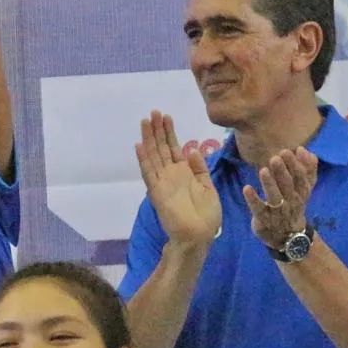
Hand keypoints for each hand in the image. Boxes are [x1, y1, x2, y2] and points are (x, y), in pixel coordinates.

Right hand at [135, 112, 221, 248]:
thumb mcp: (208, 187)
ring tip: (146, 121)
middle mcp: (171, 174)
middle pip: (162, 148)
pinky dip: (143, 159)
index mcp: (184, 173)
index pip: (174, 148)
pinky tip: (139, 145)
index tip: (166, 117)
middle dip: (158, 130)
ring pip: (154, 155)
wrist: (199, 236)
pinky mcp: (157, 191)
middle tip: (154, 112)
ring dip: (149, 138)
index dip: (170, 132)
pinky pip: (149, 172)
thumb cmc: (206, 216)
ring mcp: (162, 182)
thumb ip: (199, 169)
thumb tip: (191, 149)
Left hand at [246, 148, 316, 251]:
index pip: (300, 178)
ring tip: (263, 170)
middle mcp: (292, 202)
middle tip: (275, 158)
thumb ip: (308, 168)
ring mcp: (278, 212)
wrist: (289, 235)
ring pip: (275, 198)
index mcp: (302, 192)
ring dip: (269, 184)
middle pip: (288, 186)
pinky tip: (247, 188)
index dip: (295, 165)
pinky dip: (253, 200)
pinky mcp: (264, 219)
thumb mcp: (305, 187)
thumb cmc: (294, 203)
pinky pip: (259, 209)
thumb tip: (303, 150)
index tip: (288, 151)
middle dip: (282, 172)